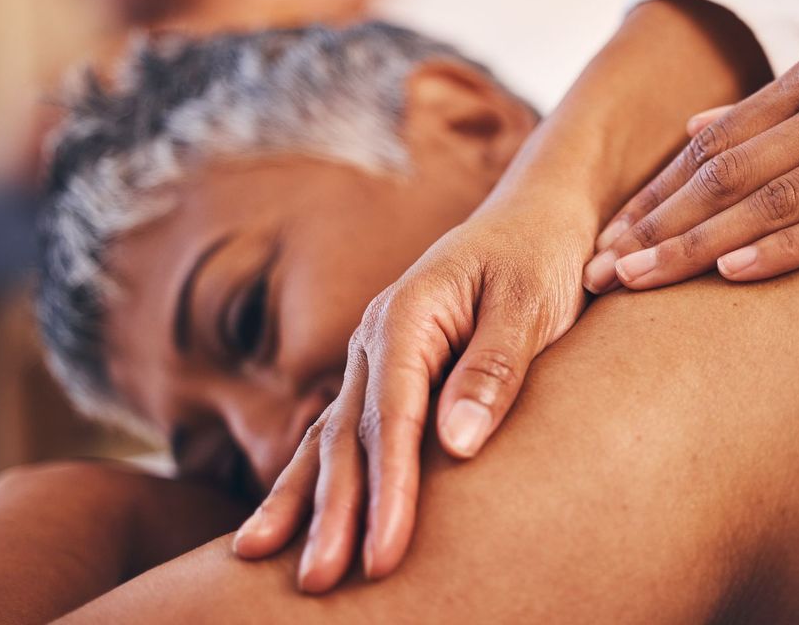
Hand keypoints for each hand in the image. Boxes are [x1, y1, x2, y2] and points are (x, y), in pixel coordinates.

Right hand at [231, 195, 591, 591]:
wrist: (533, 218)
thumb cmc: (538, 258)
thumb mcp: (529, 304)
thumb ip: (492, 369)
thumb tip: (456, 444)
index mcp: (407, 316)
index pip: (393, 417)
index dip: (388, 489)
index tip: (385, 553)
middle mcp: (376, 339)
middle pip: (348, 435)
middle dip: (332, 511)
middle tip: (320, 580)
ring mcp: (373, 358)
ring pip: (329, 437)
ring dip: (304, 501)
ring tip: (260, 559)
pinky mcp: (384, 375)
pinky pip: (340, 432)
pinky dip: (310, 476)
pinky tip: (283, 516)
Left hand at [583, 1, 798, 291]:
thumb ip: (778, 95)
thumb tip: (696, 126)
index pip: (717, 141)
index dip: (658, 190)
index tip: (610, 233)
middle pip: (727, 173)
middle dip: (656, 223)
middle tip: (599, 270)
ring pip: (772, 199)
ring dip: (697, 244)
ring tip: (639, 282)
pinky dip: (786, 248)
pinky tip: (736, 275)